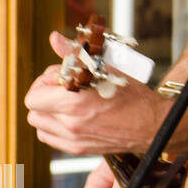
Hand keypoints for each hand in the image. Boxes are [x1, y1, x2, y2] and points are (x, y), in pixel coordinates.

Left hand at [25, 31, 169, 154]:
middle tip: (62, 88)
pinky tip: (70, 117)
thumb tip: (54, 39)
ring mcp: (73, 139)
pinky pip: (49, 137)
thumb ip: (74, 55)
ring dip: (47, 111)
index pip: (34, 96)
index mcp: (75, 103)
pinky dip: (53, 126)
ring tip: (66, 103)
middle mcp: (71, 124)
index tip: (62, 77)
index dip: (45, 82)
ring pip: (38, 124)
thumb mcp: (106, 69)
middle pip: (33, 109)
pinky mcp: (77, 149)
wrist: (153, 125)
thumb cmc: (134, 97)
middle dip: (44, 95)